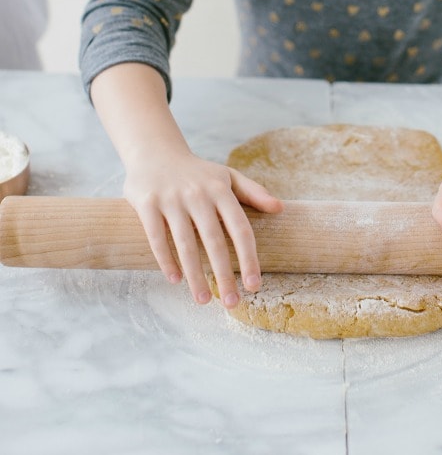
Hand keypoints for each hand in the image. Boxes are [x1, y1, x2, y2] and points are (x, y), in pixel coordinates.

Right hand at [123, 148, 282, 305]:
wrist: (154, 151)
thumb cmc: (197, 172)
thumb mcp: (227, 176)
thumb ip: (253, 192)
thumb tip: (280, 209)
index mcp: (221, 190)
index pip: (240, 228)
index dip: (249, 258)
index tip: (254, 285)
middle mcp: (198, 194)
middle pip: (214, 241)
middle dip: (224, 275)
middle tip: (232, 304)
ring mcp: (171, 198)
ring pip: (185, 244)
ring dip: (195, 275)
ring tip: (204, 300)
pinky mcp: (147, 203)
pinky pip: (157, 237)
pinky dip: (166, 260)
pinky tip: (175, 280)